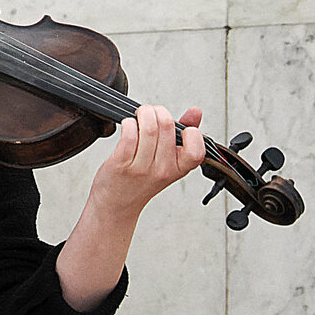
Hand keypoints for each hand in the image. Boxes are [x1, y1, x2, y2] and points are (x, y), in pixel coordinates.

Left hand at [88, 105, 204, 221]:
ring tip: (139, 116)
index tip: (179, 127)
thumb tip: (196, 112)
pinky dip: (128, 123)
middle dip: (157, 111)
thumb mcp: (168, 161)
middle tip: (151, 112)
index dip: (191, 131)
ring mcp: (142, 167)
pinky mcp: (121, 163)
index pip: (196, 149)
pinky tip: (128, 126)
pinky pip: (129, 134)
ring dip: (142, 114)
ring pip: (148, 128)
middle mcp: (163, 169)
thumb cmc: (142, 180)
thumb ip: (183, 135)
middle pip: (166, 126)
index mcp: (179, 168)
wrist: (118, 203)